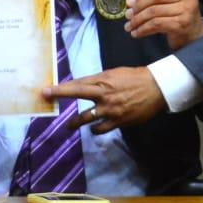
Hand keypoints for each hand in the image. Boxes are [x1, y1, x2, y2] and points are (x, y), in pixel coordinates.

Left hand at [46, 66, 164, 133]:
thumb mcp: (115, 74)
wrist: (157, 88)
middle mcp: (104, 94)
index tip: (45, 91)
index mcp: (103, 80)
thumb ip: (99, 81)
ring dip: (75, 123)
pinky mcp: (118, 121)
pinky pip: (101, 129)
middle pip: (77, 95)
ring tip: (69, 126)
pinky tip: (94, 128)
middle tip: (47, 100)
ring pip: (86, 118)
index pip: (77, 84)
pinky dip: (95, 129)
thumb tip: (84, 87)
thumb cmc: (135, 77)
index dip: (60, 88)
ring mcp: (110, 109)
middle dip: (60, 97)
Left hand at [125, 0, 202, 50]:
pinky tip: (137, 33)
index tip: (128, 3)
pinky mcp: (181, 24)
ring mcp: (186, 10)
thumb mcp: (169, 3)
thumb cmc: (179, 18)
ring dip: (138, 20)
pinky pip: (156, 24)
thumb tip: (130, 2)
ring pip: (154, 12)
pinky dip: (143, 29)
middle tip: (127, 16)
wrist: (194, 36)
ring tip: (130, 26)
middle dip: (138, 7)